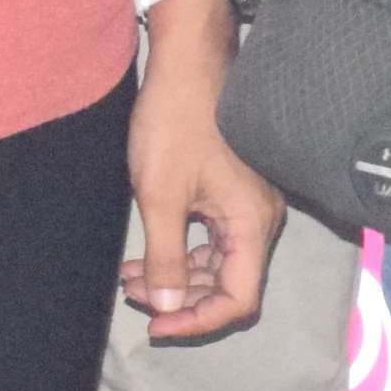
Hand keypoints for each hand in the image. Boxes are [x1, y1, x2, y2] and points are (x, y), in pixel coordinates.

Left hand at [126, 13, 280, 339]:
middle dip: (182, 299)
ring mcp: (248, 208)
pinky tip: (146, 254)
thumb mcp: (160, 195)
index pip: (240, 299)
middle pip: (231, 286)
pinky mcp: (232, 195)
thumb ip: (165, 258)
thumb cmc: (174, 122)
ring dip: (177, 278)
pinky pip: (213, 242)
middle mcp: (259, 221)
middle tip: (132, 293)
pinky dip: (181, 254)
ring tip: (130, 276)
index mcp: (251, 223)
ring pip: (219, 265)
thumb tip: (168, 308)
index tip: (156, 324)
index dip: (199, 321)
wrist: (187, 65)